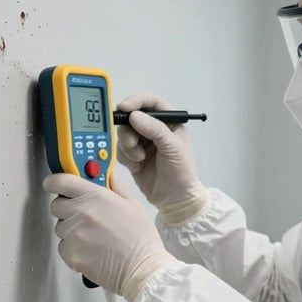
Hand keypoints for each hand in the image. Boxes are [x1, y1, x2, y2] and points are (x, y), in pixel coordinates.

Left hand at [43, 172, 175, 301]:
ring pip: (60, 227)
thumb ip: (116, 186)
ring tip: (93, 237)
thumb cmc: (140, 239)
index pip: (61, 181)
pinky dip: (73, 249)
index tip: (53, 184)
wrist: (142, 268)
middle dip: (66, 209)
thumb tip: (108, 176)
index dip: (54, 182)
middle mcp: (81, 213)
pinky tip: (91, 250)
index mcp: (95, 196)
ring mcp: (74, 234)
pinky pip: (63, 247)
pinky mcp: (71, 254)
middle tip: (83, 216)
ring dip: (70, 230)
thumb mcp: (132, 204)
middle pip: (56, 205)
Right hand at [116, 94, 208, 223]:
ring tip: (139, 159)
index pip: (150, 102)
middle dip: (128, 130)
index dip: (136, 101)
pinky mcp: (132, 156)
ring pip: (123, 134)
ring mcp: (142, 142)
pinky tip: (137, 166)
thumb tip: (134, 116)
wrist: (174, 200)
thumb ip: (155, 129)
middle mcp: (154, 129)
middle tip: (133, 143)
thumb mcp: (172, 147)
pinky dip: (126, 157)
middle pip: (131, 117)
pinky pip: (120, 149)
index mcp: (168, 121)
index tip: (124, 108)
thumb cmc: (181, 172)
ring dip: (128, 146)